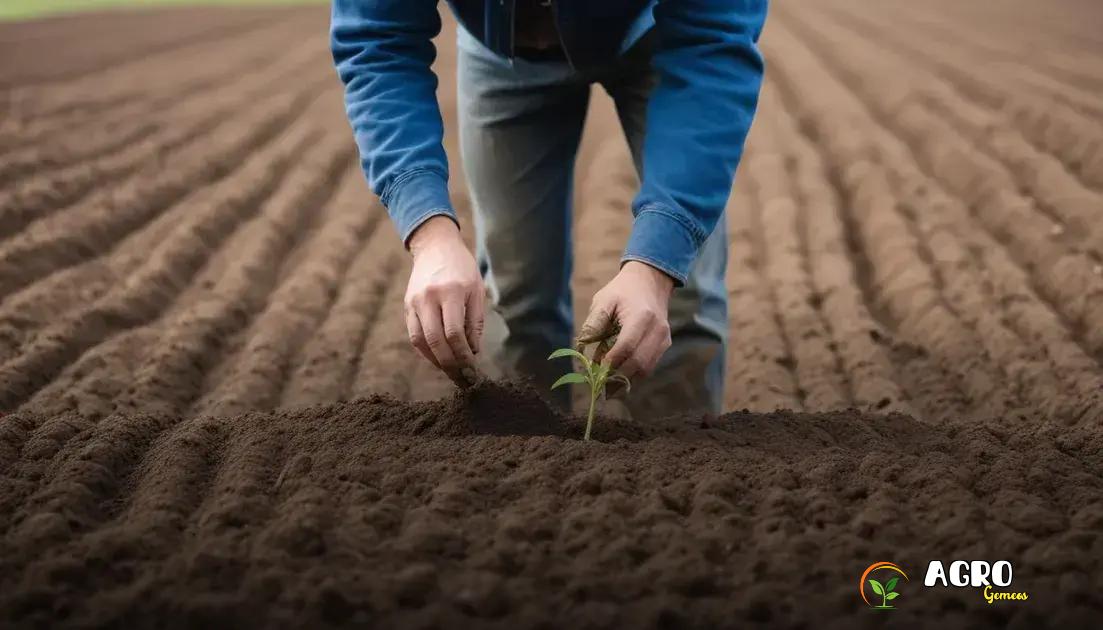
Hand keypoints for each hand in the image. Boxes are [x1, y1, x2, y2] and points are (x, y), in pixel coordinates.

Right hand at [404, 216, 484, 386]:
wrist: (435, 247)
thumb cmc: (462, 268)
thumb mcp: (476, 290)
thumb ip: (475, 321)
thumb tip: (473, 352)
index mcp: (450, 292)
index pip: (454, 333)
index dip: (463, 355)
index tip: (473, 369)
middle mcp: (428, 298)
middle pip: (436, 341)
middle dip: (450, 364)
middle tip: (463, 379)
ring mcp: (414, 302)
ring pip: (421, 341)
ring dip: (436, 361)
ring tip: (452, 372)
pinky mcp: (407, 306)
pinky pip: (414, 335)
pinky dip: (426, 351)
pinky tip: (438, 359)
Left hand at [577, 261, 674, 380]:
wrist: (650, 280)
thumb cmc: (622, 291)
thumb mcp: (603, 300)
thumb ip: (593, 324)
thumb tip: (581, 349)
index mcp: (641, 316)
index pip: (626, 346)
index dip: (611, 361)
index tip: (596, 371)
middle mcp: (657, 329)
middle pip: (638, 362)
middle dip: (618, 376)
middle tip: (600, 385)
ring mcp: (664, 337)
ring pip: (646, 369)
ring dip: (627, 379)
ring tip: (608, 385)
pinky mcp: (665, 343)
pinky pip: (650, 365)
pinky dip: (635, 374)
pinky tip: (620, 376)